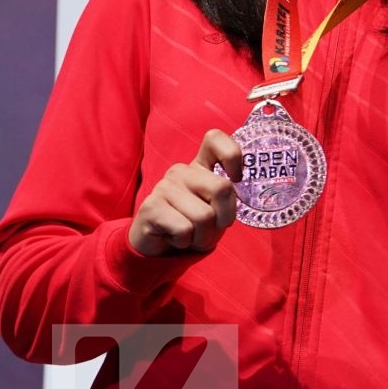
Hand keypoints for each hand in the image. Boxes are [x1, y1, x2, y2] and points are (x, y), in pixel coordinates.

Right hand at [126, 130, 242, 256]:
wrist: (160, 249)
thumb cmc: (194, 226)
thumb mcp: (218, 210)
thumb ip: (226, 194)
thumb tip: (234, 185)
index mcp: (199, 167)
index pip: (214, 139)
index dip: (232, 155)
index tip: (237, 178)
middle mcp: (181, 172)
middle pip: (222, 187)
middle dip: (225, 217)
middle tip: (211, 227)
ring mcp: (164, 187)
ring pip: (204, 216)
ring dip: (203, 236)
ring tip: (191, 235)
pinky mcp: (150, 206)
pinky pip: (184, 229)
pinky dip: (186, 242)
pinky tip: (175, 238)